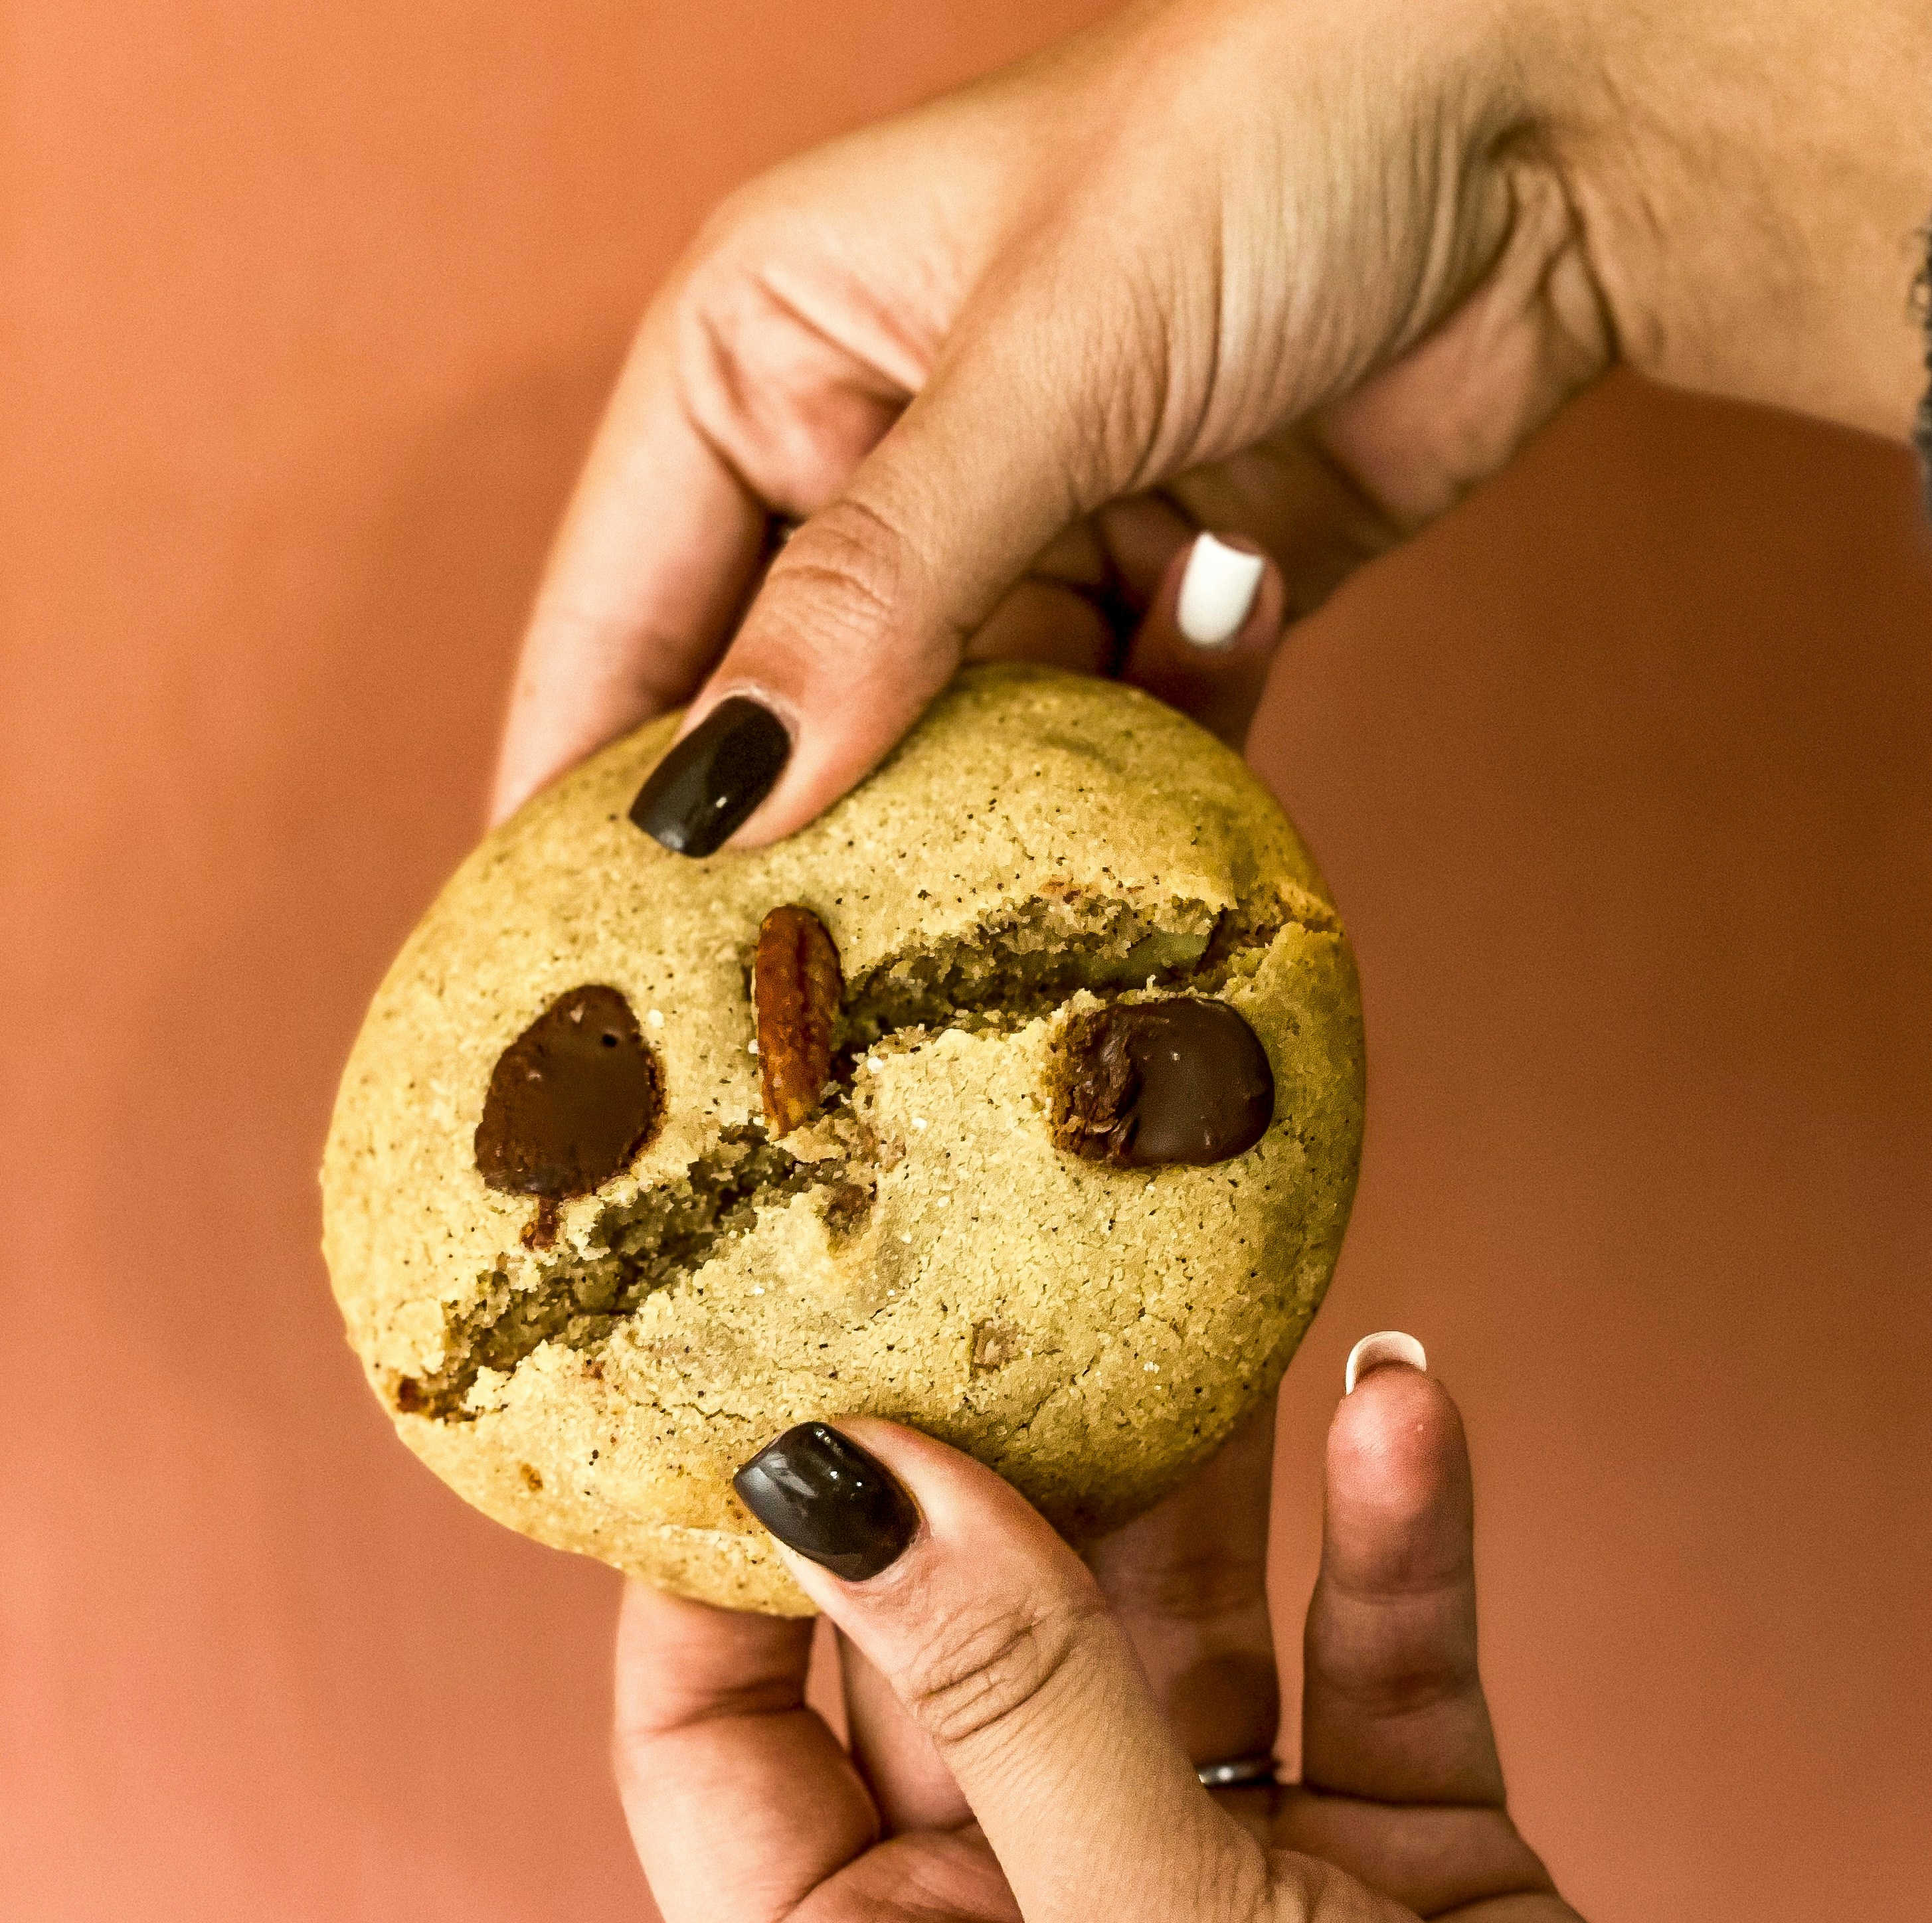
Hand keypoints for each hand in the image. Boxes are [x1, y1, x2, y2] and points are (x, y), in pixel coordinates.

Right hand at [494, 0, 1929, 838]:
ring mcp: (1012, 534)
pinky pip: (1108, 737)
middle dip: (804, 839)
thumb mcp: (1038, 366)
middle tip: (776, 1011)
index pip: (621, 606)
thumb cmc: (1257, 142)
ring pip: (956, 748)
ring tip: (1002, 905)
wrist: (1540, 123)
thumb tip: (720, 792)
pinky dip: (1157, 742)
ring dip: (1004, 814)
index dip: (577, 786)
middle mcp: (866, 453)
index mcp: (763, 352)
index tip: (546, 960)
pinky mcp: (1147, 593)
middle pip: (782, 708)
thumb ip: (874, 589)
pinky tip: (1209, 664)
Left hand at [613, 1360, 1856, 1922]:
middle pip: (958, 1646)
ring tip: (1192, 1301)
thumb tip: (849, 1480)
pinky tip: (1396, 1404)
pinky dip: (1388, 1543)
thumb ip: (1018, 1704)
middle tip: (993, 1273)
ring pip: (1168, 1629)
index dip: (713, 1564)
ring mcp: (1214, 1888)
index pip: (717, 1752)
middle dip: (986, 1467)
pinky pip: (1369, 1663)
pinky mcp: (1393, 1859)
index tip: (749, 1371)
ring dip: (1197, 1472)